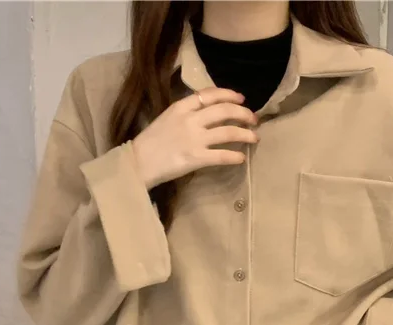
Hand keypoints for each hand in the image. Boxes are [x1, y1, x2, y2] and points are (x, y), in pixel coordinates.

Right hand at [131, 88, 258, 190]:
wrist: (138, 162)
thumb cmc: (150, 142)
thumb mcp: (166, 118)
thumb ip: (186, 113)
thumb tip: (207, 112)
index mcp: (181, 107)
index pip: (210, 95)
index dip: (229, 95)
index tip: (241, 99)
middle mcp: (190, 120)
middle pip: (224, 111)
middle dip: (244, 114)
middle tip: (254, 119)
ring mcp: (194, 139)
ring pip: (228, 132)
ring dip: (245, 134)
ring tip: (254, 137)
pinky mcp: (195, 158)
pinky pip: (221, 156)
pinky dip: (235, 157)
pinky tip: (241, 158)